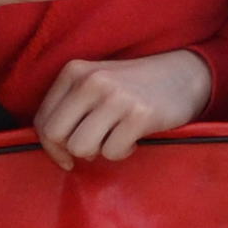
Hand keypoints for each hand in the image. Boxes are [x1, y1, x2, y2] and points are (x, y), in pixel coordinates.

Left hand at [30, 47, 211, 166]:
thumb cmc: (134, 86)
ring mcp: (115, 97)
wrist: (184, 74)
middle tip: (93, 148)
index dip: (50, 146)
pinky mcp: (138, 114)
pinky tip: (134, 137)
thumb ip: (70, 106)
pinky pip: (112, 152)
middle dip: (71, 151)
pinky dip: (122, 151)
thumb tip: (52, 148)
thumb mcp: (96, 83)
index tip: (65, 156)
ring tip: (116, 137)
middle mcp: (92, 81)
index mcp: (74, 71)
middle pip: (56, 135)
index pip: (43, 120)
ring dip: (99, 151)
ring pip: (81, 147)